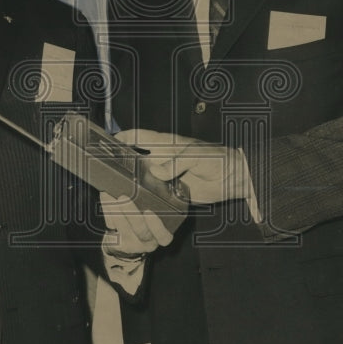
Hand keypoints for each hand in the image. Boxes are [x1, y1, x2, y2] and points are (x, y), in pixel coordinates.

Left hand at [100, 191, 171, 258]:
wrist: (127, 243)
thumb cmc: (146, 224)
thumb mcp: (157, 217)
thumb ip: (159, 202)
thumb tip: (156, 174)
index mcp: (159, 236)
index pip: (164, 237)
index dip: (157, 226)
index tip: (148, 211)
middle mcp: (146, 242)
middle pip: (141, 231)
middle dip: (131, 213)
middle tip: (124, 198)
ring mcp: (130, 244)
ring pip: (123, 228)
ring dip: (116, 210)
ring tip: (111, 196)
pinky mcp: (116, 243)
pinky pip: (110, 225)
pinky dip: (107, 209)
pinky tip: (106, 197)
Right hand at [121, 129, 251, 205]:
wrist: (235, 178)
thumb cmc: (218, 158)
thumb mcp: (198, 155)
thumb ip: (177, 161)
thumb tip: (157, 172)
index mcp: (168, 145)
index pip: (142, 137)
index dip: (124, 137)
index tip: (108, 141)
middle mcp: (164, 160)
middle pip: (138, 160)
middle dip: (123, 164)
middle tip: (106, 172)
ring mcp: (168, 177)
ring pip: (146, 180)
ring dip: (134, 185)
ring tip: (118, 192)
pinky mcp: (174, 192)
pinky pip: (158, 196)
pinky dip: (149, 200)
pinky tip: (138, 206)